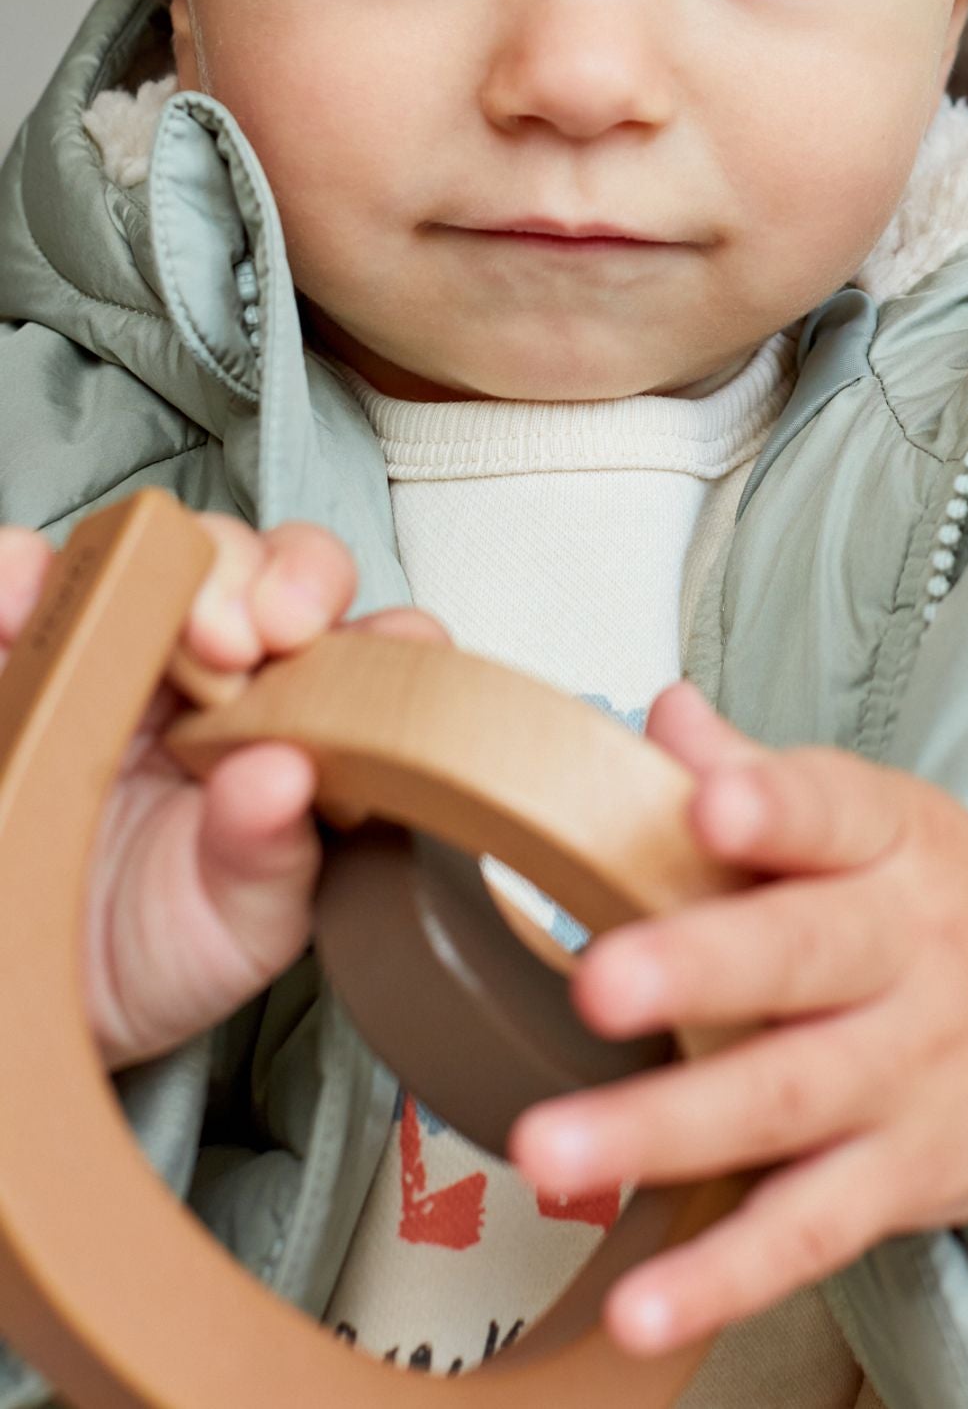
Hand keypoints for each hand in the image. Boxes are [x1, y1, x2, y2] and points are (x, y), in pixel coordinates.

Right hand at [0, 514, 445, 1070]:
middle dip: (265, 580)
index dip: (369, 632)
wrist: (49, 984)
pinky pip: (31, 576)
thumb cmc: (166, 945)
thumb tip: (285, 777)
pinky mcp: (40, 648)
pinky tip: (27, 607)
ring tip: (164, 630)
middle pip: (271, 566)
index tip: (333, 658)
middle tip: (241, 642)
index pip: (368, 642)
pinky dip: (26, 573)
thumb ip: (267, 860)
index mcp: (308, 721)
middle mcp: (233, 667)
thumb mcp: (232, 929)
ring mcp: (136, 647)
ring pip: (165, 547)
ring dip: (169, 566)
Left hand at [509, 683, 967, 1354]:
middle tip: (598, 984)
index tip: (711, 801)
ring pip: (783, 1102)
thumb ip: (767, 773)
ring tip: (550, 1151)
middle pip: (802, 959)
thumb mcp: (882, 822)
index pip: (837, 813)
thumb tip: (664, 715)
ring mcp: (905, 1076)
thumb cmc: (954, 910)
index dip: (777, 806)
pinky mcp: (899, 1182)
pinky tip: (641, 1307)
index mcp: (895, 844)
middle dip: (698, 969)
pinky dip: (722, 1277)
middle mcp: (907, 955)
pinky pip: (806, 1232)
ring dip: (664, 1131)